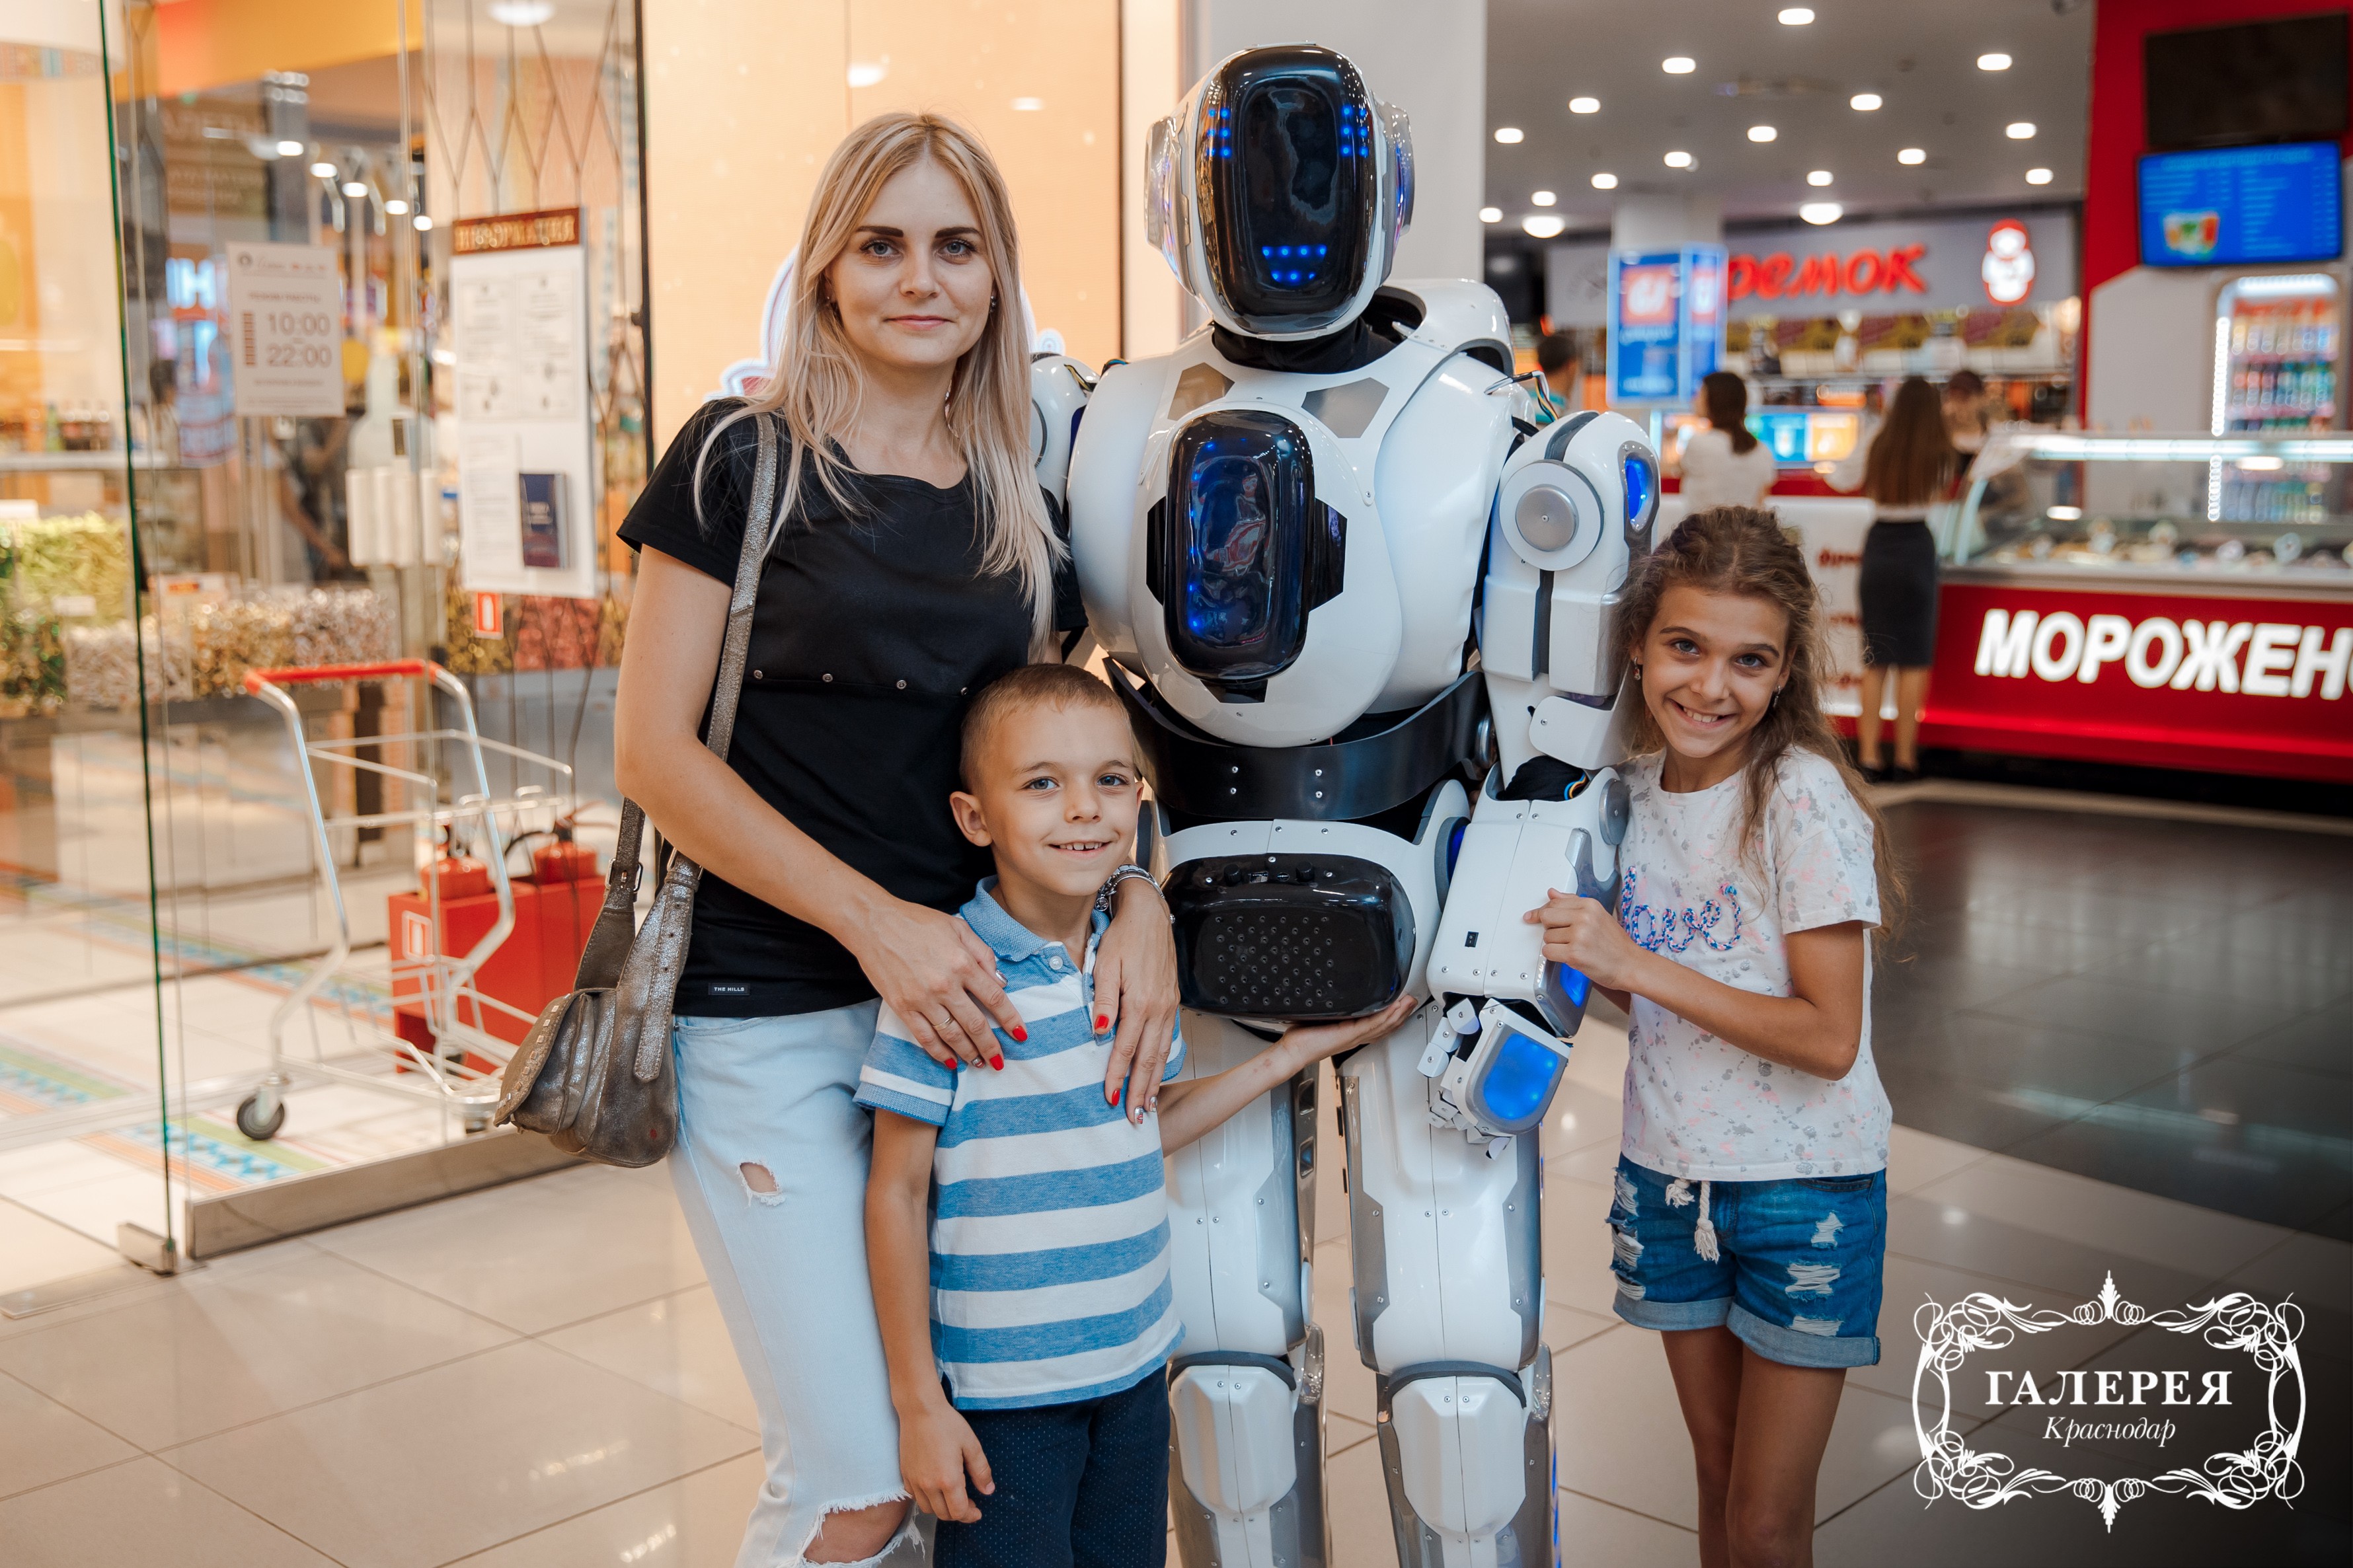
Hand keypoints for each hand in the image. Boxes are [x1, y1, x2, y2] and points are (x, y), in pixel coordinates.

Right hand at [847, 896, 1025, 1069]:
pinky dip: (939, 1053)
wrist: (873, 923)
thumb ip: (983, 953)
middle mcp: (945, 984)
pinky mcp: (902, 1007)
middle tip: (1000, 1061)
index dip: (1010, 1019)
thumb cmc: (917, 921)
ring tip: (979, 1064)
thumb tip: (1000, 980)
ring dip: (968, 1054)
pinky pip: (924, 1037)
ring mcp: (922, 999)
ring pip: (952, 1036)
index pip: (994, 998)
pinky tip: (950, 1062)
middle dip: (991, 1046)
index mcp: (962, 963)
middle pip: (976, 1024)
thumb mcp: (958, 927)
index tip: (1020, 1034)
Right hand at [897, 1397, 993, 1523]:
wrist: (919, 1410)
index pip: (959, 1511)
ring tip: (952, 1497)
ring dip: (942, 1509)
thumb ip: (981, 1470)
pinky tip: (936, 1488)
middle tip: (969, 1504)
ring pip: (928, 1509)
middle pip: (944, 1514)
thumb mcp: (971, 1445)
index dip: (970, 1515)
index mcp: (948, 1479)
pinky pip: (916, 1498)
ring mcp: (914, 1481)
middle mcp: (929, 1485)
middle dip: (958, 1514)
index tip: (977, 1512)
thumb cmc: (947, 1424)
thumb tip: (988, 1491)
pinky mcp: (905, 1475)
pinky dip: (927, 1499)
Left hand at [1094, 877, 1178, 1123]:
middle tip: (1135, 1119)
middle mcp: (1158, 1008)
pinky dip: (1162, 1061)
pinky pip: (1168, 1039)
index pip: (1124, 1049)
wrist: (1150, 914)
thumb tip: (1099, 1033)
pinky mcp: (1172, 1002)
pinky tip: (1157, 1074)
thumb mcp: (1104, 964)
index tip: (1109, 1099)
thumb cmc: (1123, 936)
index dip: (1117, 1077)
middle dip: (1141, 1092)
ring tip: (1148, 1107)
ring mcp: (1169, 1006)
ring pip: (1161, 1053)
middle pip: (1148, 1059)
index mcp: (1140, 1001)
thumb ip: (1102, 1001)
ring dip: (1154, 1082)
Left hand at [1277, 992, 1418, 1070]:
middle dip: (1402, 1013)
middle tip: (1412, 1001)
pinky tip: (1395, 1007)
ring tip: (1409, 1001)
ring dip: (1399, 1012)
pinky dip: (1387, 1015)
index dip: (1393, 1017)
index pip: (1378, 1026)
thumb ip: (1332, 1010)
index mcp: (1351, 1033)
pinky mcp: (1350, 1034)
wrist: (1293, 1052)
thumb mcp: (1322, 1019)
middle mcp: (1356, 1036)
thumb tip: (1331, 997)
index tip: (1402, 1006)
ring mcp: (1354, 1036)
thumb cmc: (1302, 1040)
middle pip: (1386, 1026)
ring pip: (1384, 1025)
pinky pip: (1374, 1024)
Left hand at [1524, 888, 1649, 991]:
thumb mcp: (1597, 915)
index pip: (1554, 902)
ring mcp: (1579, 935)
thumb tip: (1552, 893)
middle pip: (1546, 916)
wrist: (1629, 964)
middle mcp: (1584, 917)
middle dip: (1549, 928)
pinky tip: (1568, 956)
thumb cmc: (1614, 943)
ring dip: (1555, 944)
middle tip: (1563, 936)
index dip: (1542, 911)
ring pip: (1547, 937)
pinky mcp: (1575, 954)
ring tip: (1573, 947)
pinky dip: (1554, 956)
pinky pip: (1548, 952)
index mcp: (1589, 905)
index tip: (1532, 917)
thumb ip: (1572, 903)